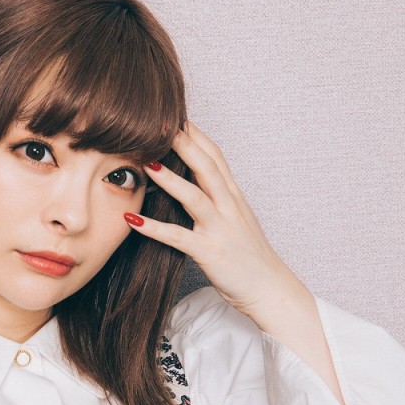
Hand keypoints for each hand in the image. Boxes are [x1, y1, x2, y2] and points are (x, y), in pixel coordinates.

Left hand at [128, 122, 306, 321]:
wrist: (270, 290)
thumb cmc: (250, 257)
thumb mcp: (238, 219)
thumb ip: (220, 198)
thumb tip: (197, 181)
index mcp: (234, 197)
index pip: (215, 156)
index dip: (196, 134)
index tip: (176, 115)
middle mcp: (229, 207)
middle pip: (207, 167)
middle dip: (184, 143)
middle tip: (159, 123)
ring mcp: (221, 229)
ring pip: (195, 196)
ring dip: (169, 178)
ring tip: (145, 162)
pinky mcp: (210, 252)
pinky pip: (180, 238)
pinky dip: (155, 228)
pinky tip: (133, 220)